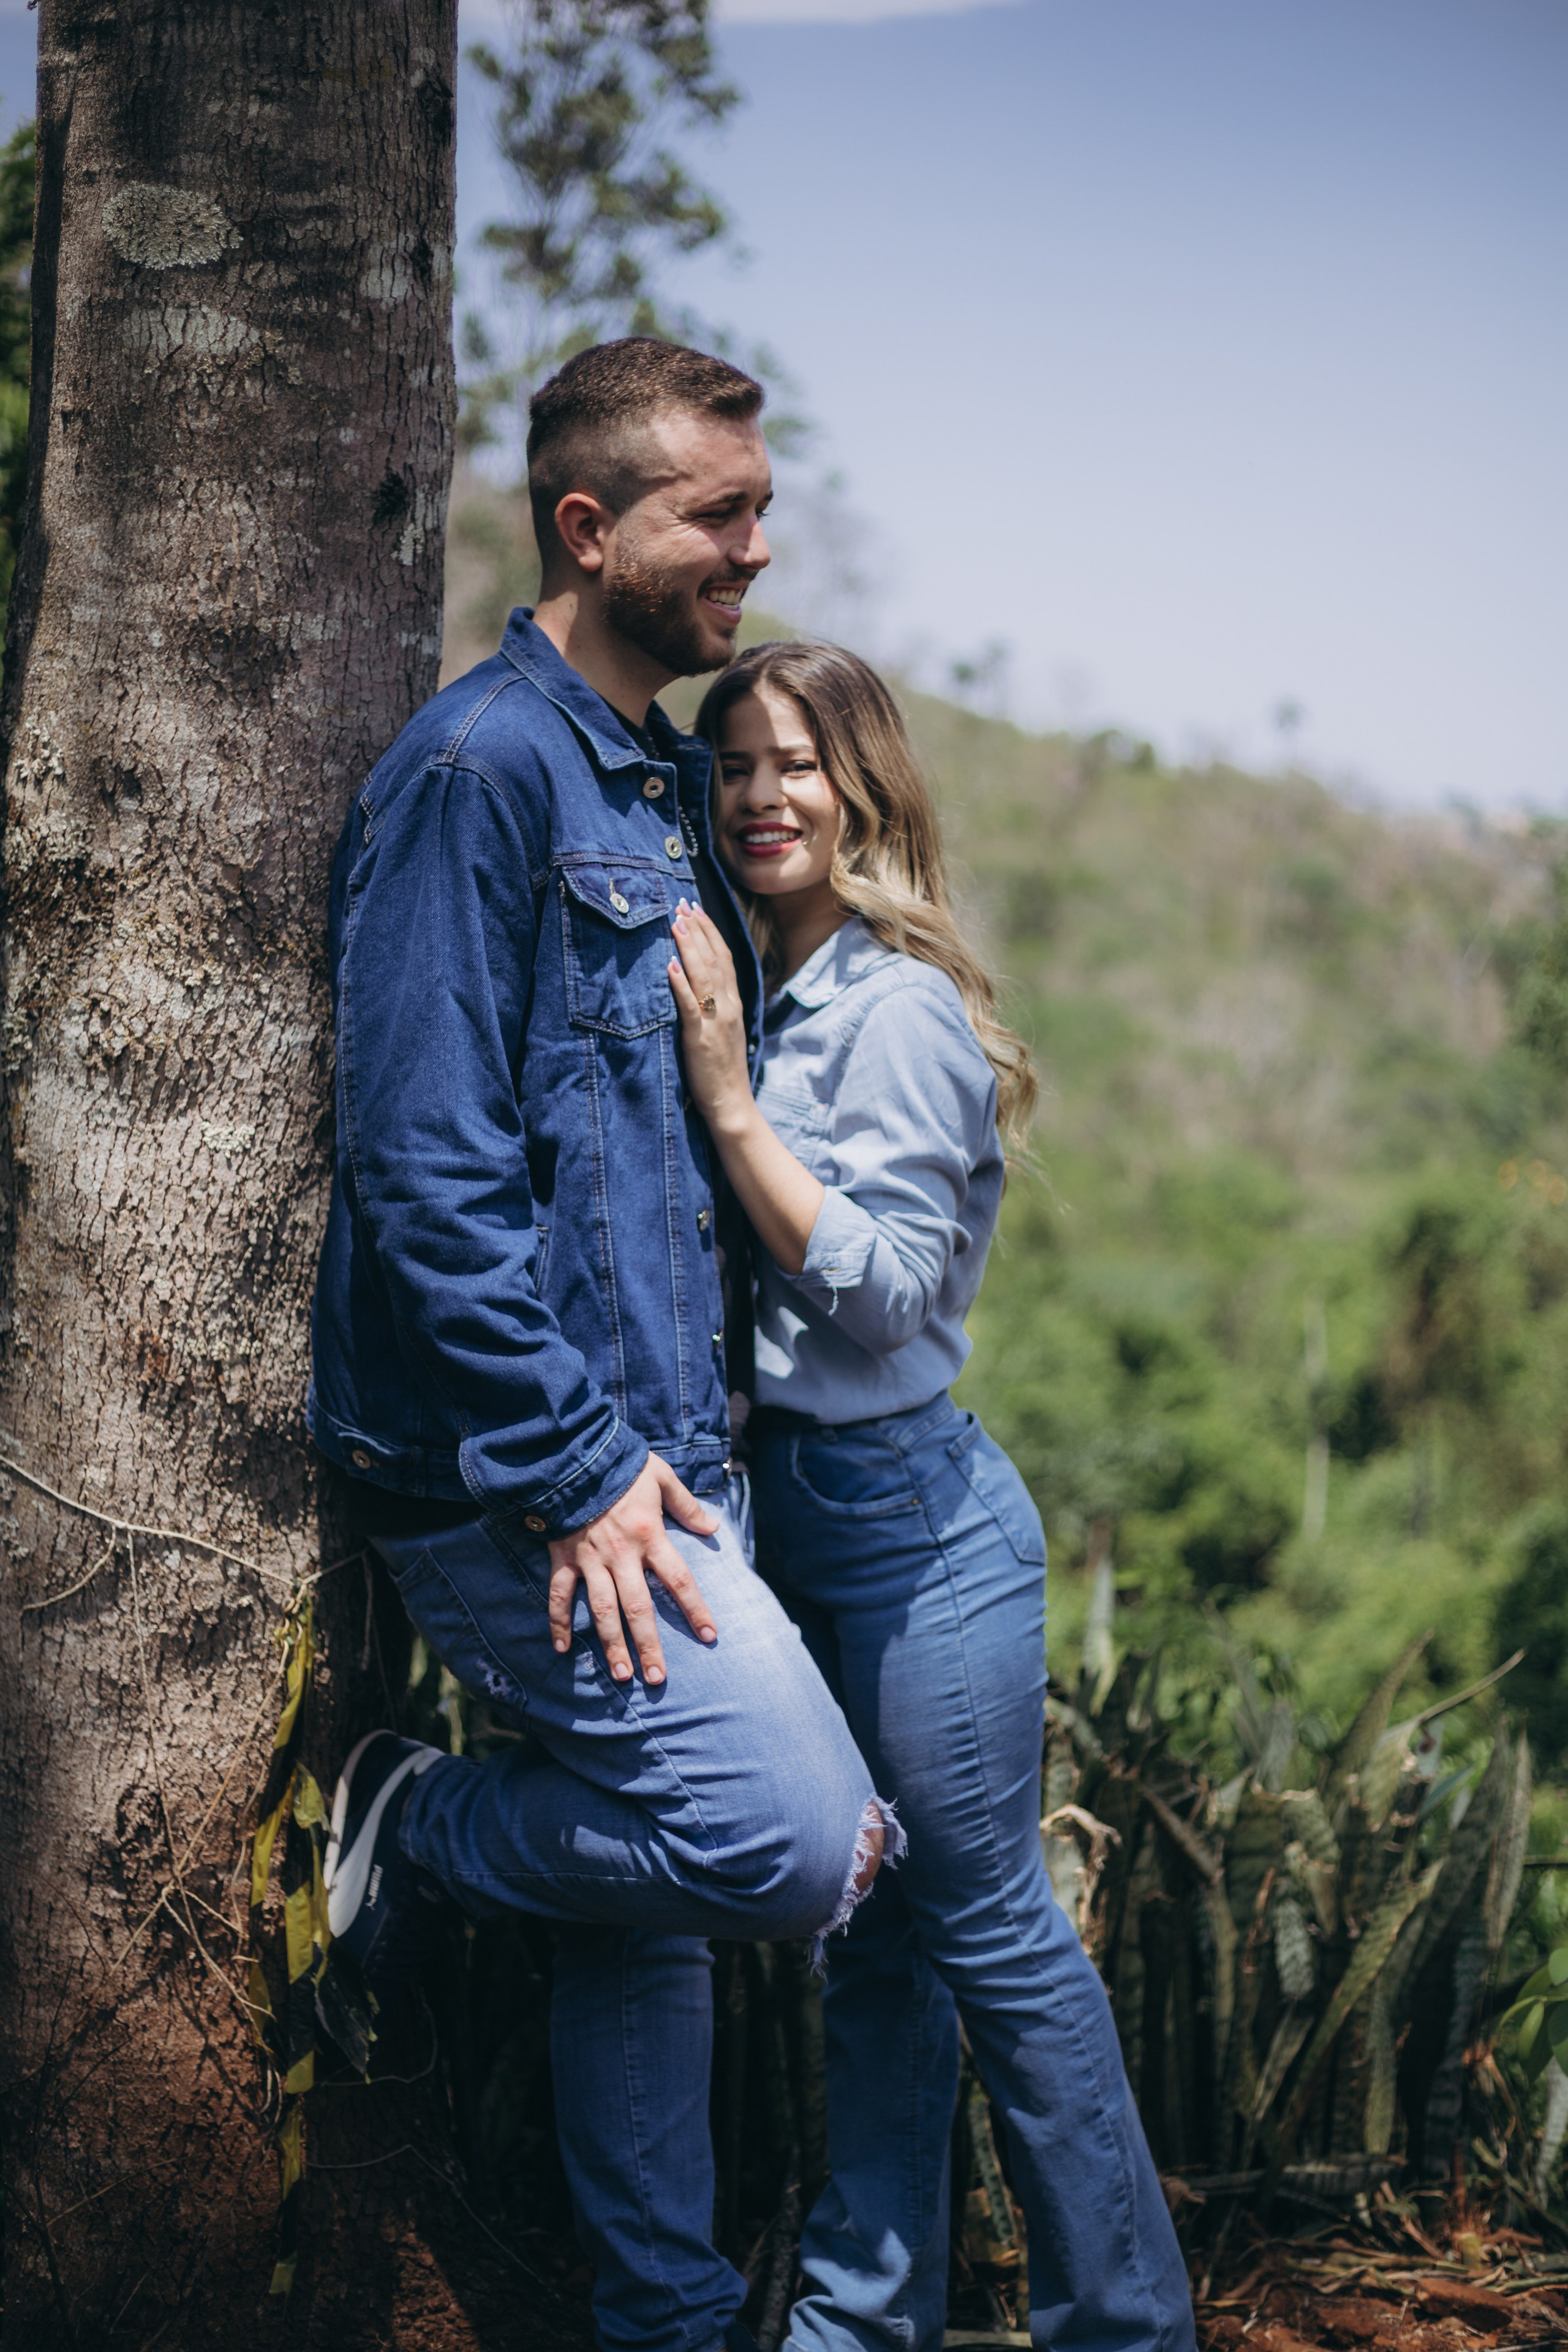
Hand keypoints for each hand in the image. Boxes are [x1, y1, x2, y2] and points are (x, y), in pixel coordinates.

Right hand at [547, 1454, 718, 1684]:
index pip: (679, 1580)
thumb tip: (712, 1528)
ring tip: (622, 1675)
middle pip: (639, 1608)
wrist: (572, 1455)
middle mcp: (622, 1554)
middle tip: (657, 1678)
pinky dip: (558, 1621)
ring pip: (602, 1610)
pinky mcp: (563, 1558)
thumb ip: (686, 1505)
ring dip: (612, 1644)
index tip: (709, 1636)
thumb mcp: (662, 1477)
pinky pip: (560, 1595)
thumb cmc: (621, 1465)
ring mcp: (591, 1560)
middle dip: (649, 1645)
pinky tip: (561, 1649)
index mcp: (650, 1536)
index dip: (695, 1609)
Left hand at [668, 902, 752, 1133]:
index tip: (695, 909)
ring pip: (704, 975)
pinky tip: (671, 965)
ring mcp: (716, 1021)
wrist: (732, 1104)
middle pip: (715, 959)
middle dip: (697, 929)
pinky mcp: (700, 1038)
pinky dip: (681, 984)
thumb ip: (712, 1007)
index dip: (710, 932)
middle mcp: (728, 1007)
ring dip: (690, 946)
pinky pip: (690, 1006)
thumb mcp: (721, 1032)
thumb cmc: (722, 1071)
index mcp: (733, 1004)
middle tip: (681, 903)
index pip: (724, 959)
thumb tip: (695, 983)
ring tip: (675, 922)